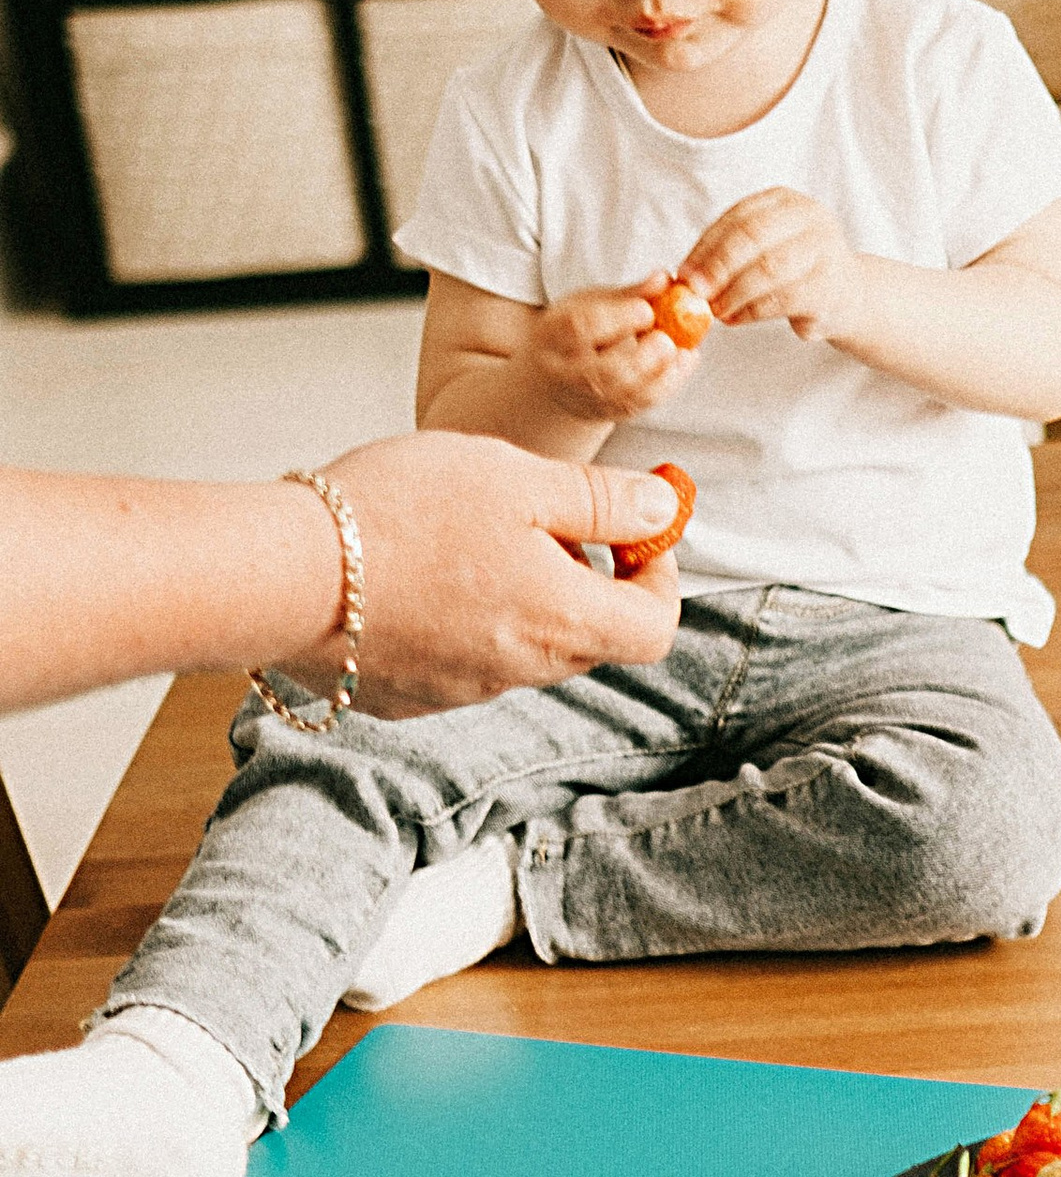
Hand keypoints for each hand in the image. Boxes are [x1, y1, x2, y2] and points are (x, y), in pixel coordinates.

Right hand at [301, 434, 685, 713]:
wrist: (280, 574)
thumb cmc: (400, 513)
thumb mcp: (517, 479)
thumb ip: (601, 500)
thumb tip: (665, 512)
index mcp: (563, 622)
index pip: (655, 628)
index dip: (659, 576)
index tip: (633, 531)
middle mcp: (521, 672)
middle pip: (591, 638)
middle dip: (587, 580)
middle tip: (543, 518)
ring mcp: (461, 692)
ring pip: (523, 648)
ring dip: (520, 598)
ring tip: (463, 535)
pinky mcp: (407, 697)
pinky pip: (459, 661)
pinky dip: (459, 621)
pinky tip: (414, 574)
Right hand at [527, 283, 680, 425]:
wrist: (558, 376)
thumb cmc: (577, 331)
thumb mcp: (591, 303)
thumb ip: (629, 294)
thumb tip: (664, 279)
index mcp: (552, 335)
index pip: (580, 329)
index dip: (617, 319)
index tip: (646, 309)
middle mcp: (562, 373)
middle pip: (600, 373)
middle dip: (641, 358)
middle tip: (667, 340)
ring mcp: (582, 399)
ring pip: (623, 395)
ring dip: (660, 374)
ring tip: (684, 352)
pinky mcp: (605, 414)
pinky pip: (639, 405)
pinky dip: (667, 385)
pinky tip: (684, 363)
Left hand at [684, 189, 864, 343]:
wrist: (849, 296)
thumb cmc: (797, 270)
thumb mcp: (765, 248)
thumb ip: (730, 253)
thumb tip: (685, 275)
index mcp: (786, 201)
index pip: (738, 217)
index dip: (706, 245)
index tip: (683, 272)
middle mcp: (810, 217)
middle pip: (753, 236)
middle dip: (717, 266)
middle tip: (694, 291)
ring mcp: (825, 249)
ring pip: (768, 268)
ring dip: (734, 292)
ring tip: (715, 310)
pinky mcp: (831, 287)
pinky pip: (783, 299)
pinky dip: (753, 311)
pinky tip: (736, 319)